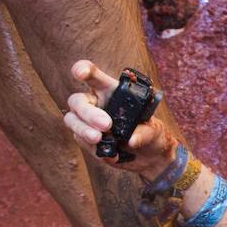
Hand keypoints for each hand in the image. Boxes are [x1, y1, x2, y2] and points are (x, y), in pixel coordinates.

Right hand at [62, 61, 176, 178]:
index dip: (84, 70)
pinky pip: (82, 142)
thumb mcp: (155, 130)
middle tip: (106, 124)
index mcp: (111, 91)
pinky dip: (95, 149)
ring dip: (83, 129)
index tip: (81, 72)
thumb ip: (145, 132)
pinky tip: (113, 155)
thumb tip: (131, 140)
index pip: (94, 76)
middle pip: (77, 101)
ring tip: (98, 138)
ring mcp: (87, 122)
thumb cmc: (151, 135)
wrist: (150, 157)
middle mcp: (95, 104)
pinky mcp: (86, 140)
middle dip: (89, 113)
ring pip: (72, 120)